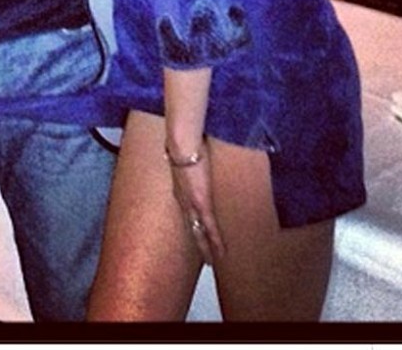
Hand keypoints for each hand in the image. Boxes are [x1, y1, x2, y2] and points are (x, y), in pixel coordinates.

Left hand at [168, 144, 225, 263]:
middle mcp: (182, 198)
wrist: (182, 142)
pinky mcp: (202, 204)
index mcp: (180, 186)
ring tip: (211, 260)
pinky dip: (215, 242)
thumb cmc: (185, 141)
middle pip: (190, 225)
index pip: (187, 210)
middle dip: (197, 240)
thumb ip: (194, 158)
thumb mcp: (190, 154)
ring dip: (205, 246)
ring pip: (198, 231)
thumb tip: (199, 152)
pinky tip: (221, 253)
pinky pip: (210, 228)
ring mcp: (191, 203)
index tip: (196, 230)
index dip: (192, 221)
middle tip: (203, 255)